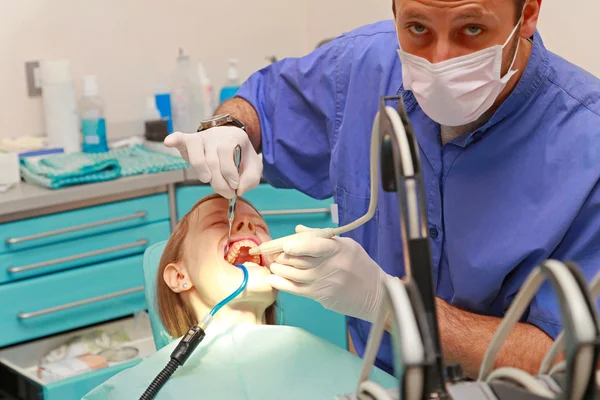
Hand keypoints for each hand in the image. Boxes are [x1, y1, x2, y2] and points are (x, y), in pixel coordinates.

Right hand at [164, 126, 261, 197]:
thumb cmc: (241, 156)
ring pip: (196, 155)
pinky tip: (168, 142)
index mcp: (234, 137)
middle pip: (212, 160)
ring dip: (201, 171)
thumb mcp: (253, 168)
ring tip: (207, 180)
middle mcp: (216, 135)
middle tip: (227, 193)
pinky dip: (174, 140)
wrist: (231, 140)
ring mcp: (201, 138)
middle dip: (219, 181)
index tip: (235, 186)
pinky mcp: (189, 141)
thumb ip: (250, 179)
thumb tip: (238, 189)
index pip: (226, 152)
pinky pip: (180, 138)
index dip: (229, 172)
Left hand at [267, 226, 394, 322]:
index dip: (298, 246)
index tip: (285, 245)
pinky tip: (273, 278)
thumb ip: (321, 238)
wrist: (375, 294)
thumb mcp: (347, 246)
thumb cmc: (360, 266)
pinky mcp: (321, 296)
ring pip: (295, 275)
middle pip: (300, 260)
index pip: (316, 246)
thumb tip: (298, 230)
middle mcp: (331, 265)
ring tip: (274, 264)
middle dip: (283, 256)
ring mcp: (325, 282)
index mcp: (338, 249)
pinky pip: (296, 290)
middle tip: (274, 253)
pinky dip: (282, 284)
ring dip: (280, 269)